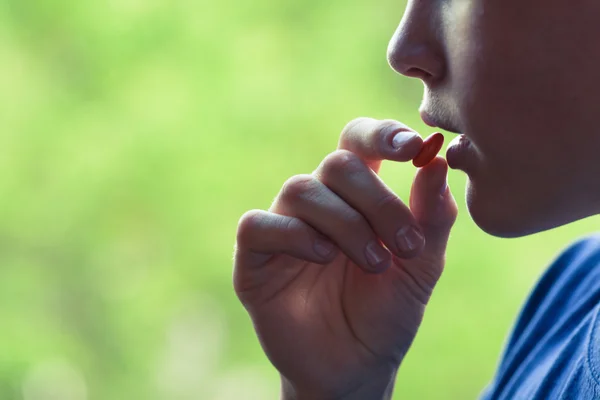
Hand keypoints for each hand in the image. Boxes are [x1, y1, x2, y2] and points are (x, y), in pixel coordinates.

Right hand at [233, 118, 457, 398]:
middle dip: (376, 200)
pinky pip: (257, 225)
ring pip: (300, 189)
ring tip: (374, 264)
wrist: (357, 367)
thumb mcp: (421, 265)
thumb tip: (437, 160)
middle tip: (405, 245)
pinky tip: (322, 258)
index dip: (381, 134)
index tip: (413, 148)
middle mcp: (318, 204)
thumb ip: (432, 216)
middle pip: (336, 163)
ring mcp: (284, 227)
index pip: (359, 141)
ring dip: (345, 224)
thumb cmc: (388, 313)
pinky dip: (294, 235)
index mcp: (357, 197)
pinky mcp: (254, 258)